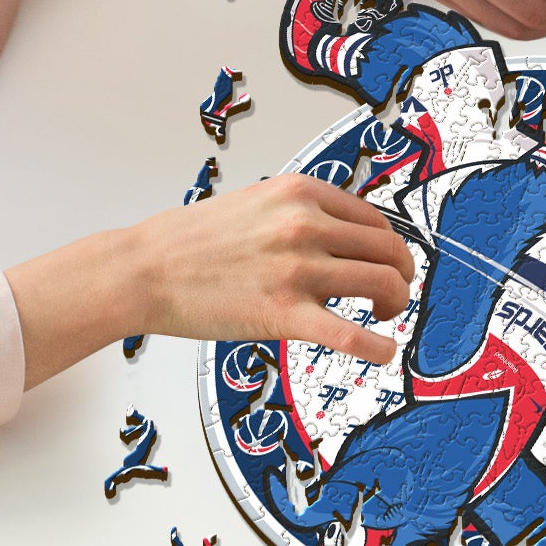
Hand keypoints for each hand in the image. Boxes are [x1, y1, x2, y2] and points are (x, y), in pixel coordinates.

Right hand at [132, 174, 417, 364]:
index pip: (374, 219)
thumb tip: (344, 236)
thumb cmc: (192, 240)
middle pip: (388, 249)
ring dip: (394, 303)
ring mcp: (297, 268)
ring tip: (383, 316)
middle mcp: (306, 224)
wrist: (145, 268)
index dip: (389, 246)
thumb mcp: (258, 201)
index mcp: (301, 193)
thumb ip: (302, 212)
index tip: (387, 263)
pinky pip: (352, 335)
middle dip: (401, 274)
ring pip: (382, 284)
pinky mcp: (284, 314)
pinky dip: (379, 348)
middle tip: (393, 293)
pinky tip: (385, 353)